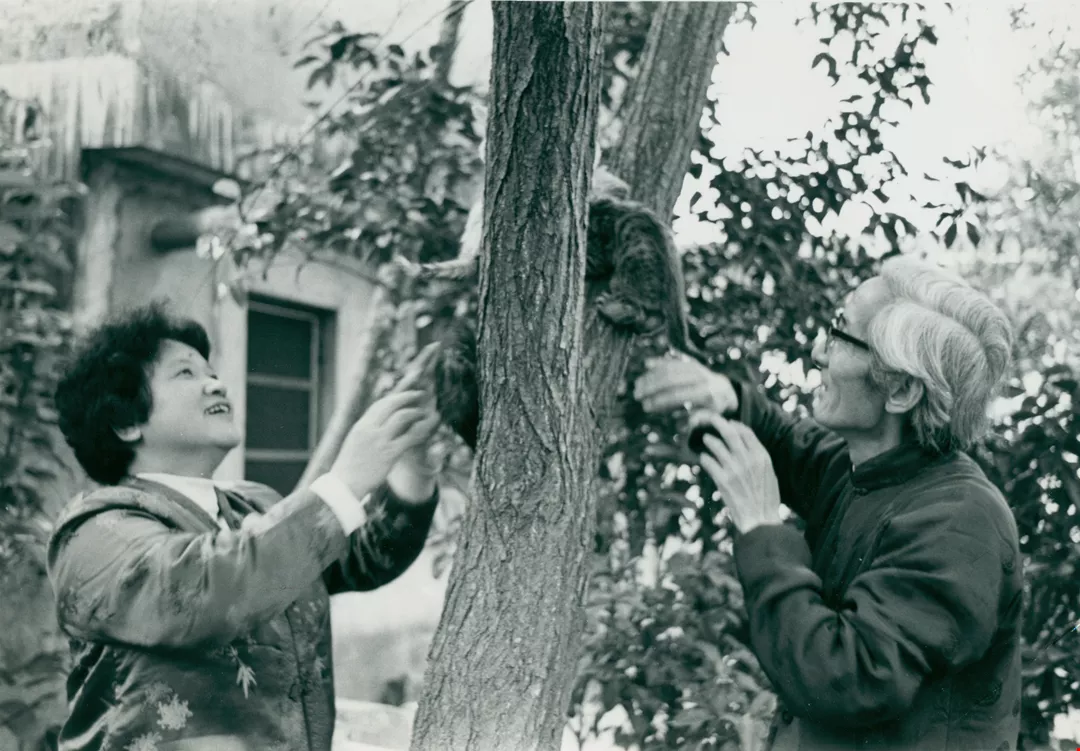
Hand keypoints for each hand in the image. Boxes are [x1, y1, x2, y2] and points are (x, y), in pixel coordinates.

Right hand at [330, 343, 440, 500]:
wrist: (343, 486)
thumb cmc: (349, 467)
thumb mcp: (355, 443)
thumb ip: (367, 430)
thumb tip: (379, 421)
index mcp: (361, 425)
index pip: (380, 403)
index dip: (396, 395)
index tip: (407, 389)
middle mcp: (369, 429)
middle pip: (392, 404)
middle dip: (409, 396)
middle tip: (421, 395)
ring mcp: (379, 440)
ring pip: (403, 417)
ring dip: (417, 412)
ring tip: (426, 413)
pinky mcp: (389, 454)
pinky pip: (410, 437)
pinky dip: (422, 430)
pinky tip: (429, 428)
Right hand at [633, 355, 737, 415]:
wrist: (725, 389)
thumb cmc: (714, 408)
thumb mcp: (711, 417)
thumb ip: (698, 420)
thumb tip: (686, 424)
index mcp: (706, 392)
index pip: (678, 395)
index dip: (660, 401)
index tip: (646, 407)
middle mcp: (701, 377)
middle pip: (671, 379)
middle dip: (651, 387)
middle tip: (637, 395)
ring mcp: (696, 367)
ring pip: (670, 368)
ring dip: (651, 375)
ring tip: (637, 384)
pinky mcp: (691, 361)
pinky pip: (673, 359)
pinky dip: (659, 361)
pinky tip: (646, 364)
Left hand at [691, 412, 781, 534]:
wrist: (760, 521)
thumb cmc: (766, 499)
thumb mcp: (769, 474)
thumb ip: (758, 458)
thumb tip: (746, 446)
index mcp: (762, 457)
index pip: (746, 432)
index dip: (735, 425)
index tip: (728, 423)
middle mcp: (748, 460)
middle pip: (729, 433)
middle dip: (718, 422)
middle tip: (710, 419)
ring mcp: (734, 469)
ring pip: (716, 445)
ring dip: (709, 440)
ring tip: (706, 439)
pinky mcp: (722, 480)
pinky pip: (708, 462)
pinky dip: (704, 458)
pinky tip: (703, 458)